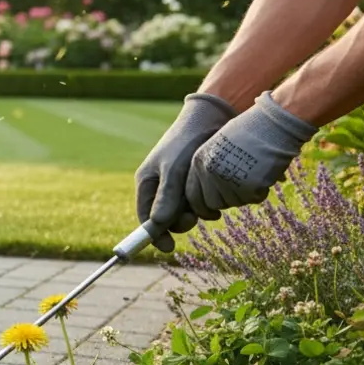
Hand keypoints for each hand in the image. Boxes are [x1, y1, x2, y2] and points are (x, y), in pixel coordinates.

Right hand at [134, 93, 238, 251]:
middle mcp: (161, 186)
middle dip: (180, 221)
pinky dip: (208, 204)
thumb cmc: (187, 140)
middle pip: (166, 218)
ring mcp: (179, 185)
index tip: (168, 248)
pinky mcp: (196, 182)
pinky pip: (199, 202)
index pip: (145, 217)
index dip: (154, 234)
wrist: (212, 117)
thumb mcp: (174, 169)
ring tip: (210, 206)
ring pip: (185, 212)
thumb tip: (158, 225)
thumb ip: (167, 197)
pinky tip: (218, 200)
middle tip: (196, 218)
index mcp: (147, 182)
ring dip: (197, 213)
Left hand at [184, 91, 318, 219]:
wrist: (273, 122)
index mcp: (199, 161)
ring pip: (233, 202)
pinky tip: (263, 175)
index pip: (192, 196)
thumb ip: (208, 168)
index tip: (213, 211)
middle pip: (212, 203)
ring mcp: (229, 180)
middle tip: (239, 188)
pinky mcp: (250, 186)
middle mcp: (210, 172)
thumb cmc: (248, 131)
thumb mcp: (218, 146)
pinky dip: (260, 192)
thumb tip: (208, 200)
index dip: (203, 206)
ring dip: (244, 195)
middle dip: (225, 200)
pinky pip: (253, 199)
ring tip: (252, 173)